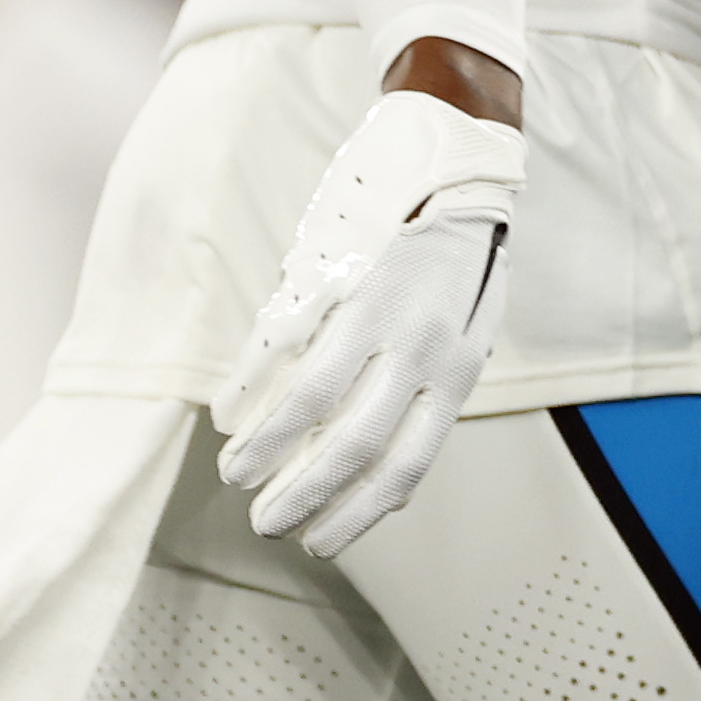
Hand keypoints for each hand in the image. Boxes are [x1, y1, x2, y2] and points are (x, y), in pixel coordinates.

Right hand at [217, 88, 522, 558]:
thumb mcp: (473, 330)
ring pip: (311, 403)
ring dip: (265, 450)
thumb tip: (397, 487)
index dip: (358, 514)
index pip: (406, 463)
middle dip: (304, 497)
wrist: (457, 156)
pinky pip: (281, 347)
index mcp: (459, 368)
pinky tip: (227, 412)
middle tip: (264, 526)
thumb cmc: (463, 256)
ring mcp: (380, 310)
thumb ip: (438, 399)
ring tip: (235, 474)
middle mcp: (424, 346)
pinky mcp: (339, 274)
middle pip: (356, 447)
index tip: (320, 543)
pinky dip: (248, 388)